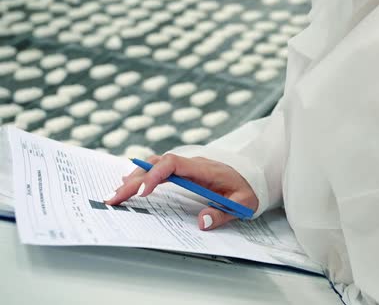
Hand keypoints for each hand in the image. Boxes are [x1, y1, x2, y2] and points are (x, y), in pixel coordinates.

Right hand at [104, 154, 258, 230]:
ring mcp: (187, 166)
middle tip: (114, 199)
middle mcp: (192, 163)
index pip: (173, 164)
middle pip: (156, 164)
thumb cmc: (249, 188)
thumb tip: (201, 222)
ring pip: (155, 164)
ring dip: (134, 177)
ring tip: (116, 195)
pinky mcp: (185, 171)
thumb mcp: (243, 203)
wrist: (255, 175)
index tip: (142, 192)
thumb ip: (223, 213)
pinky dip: (143, 176)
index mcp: (204, 169)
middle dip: (134, 181)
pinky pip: (160, 169)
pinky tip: (130, 184)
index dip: (155, 175)